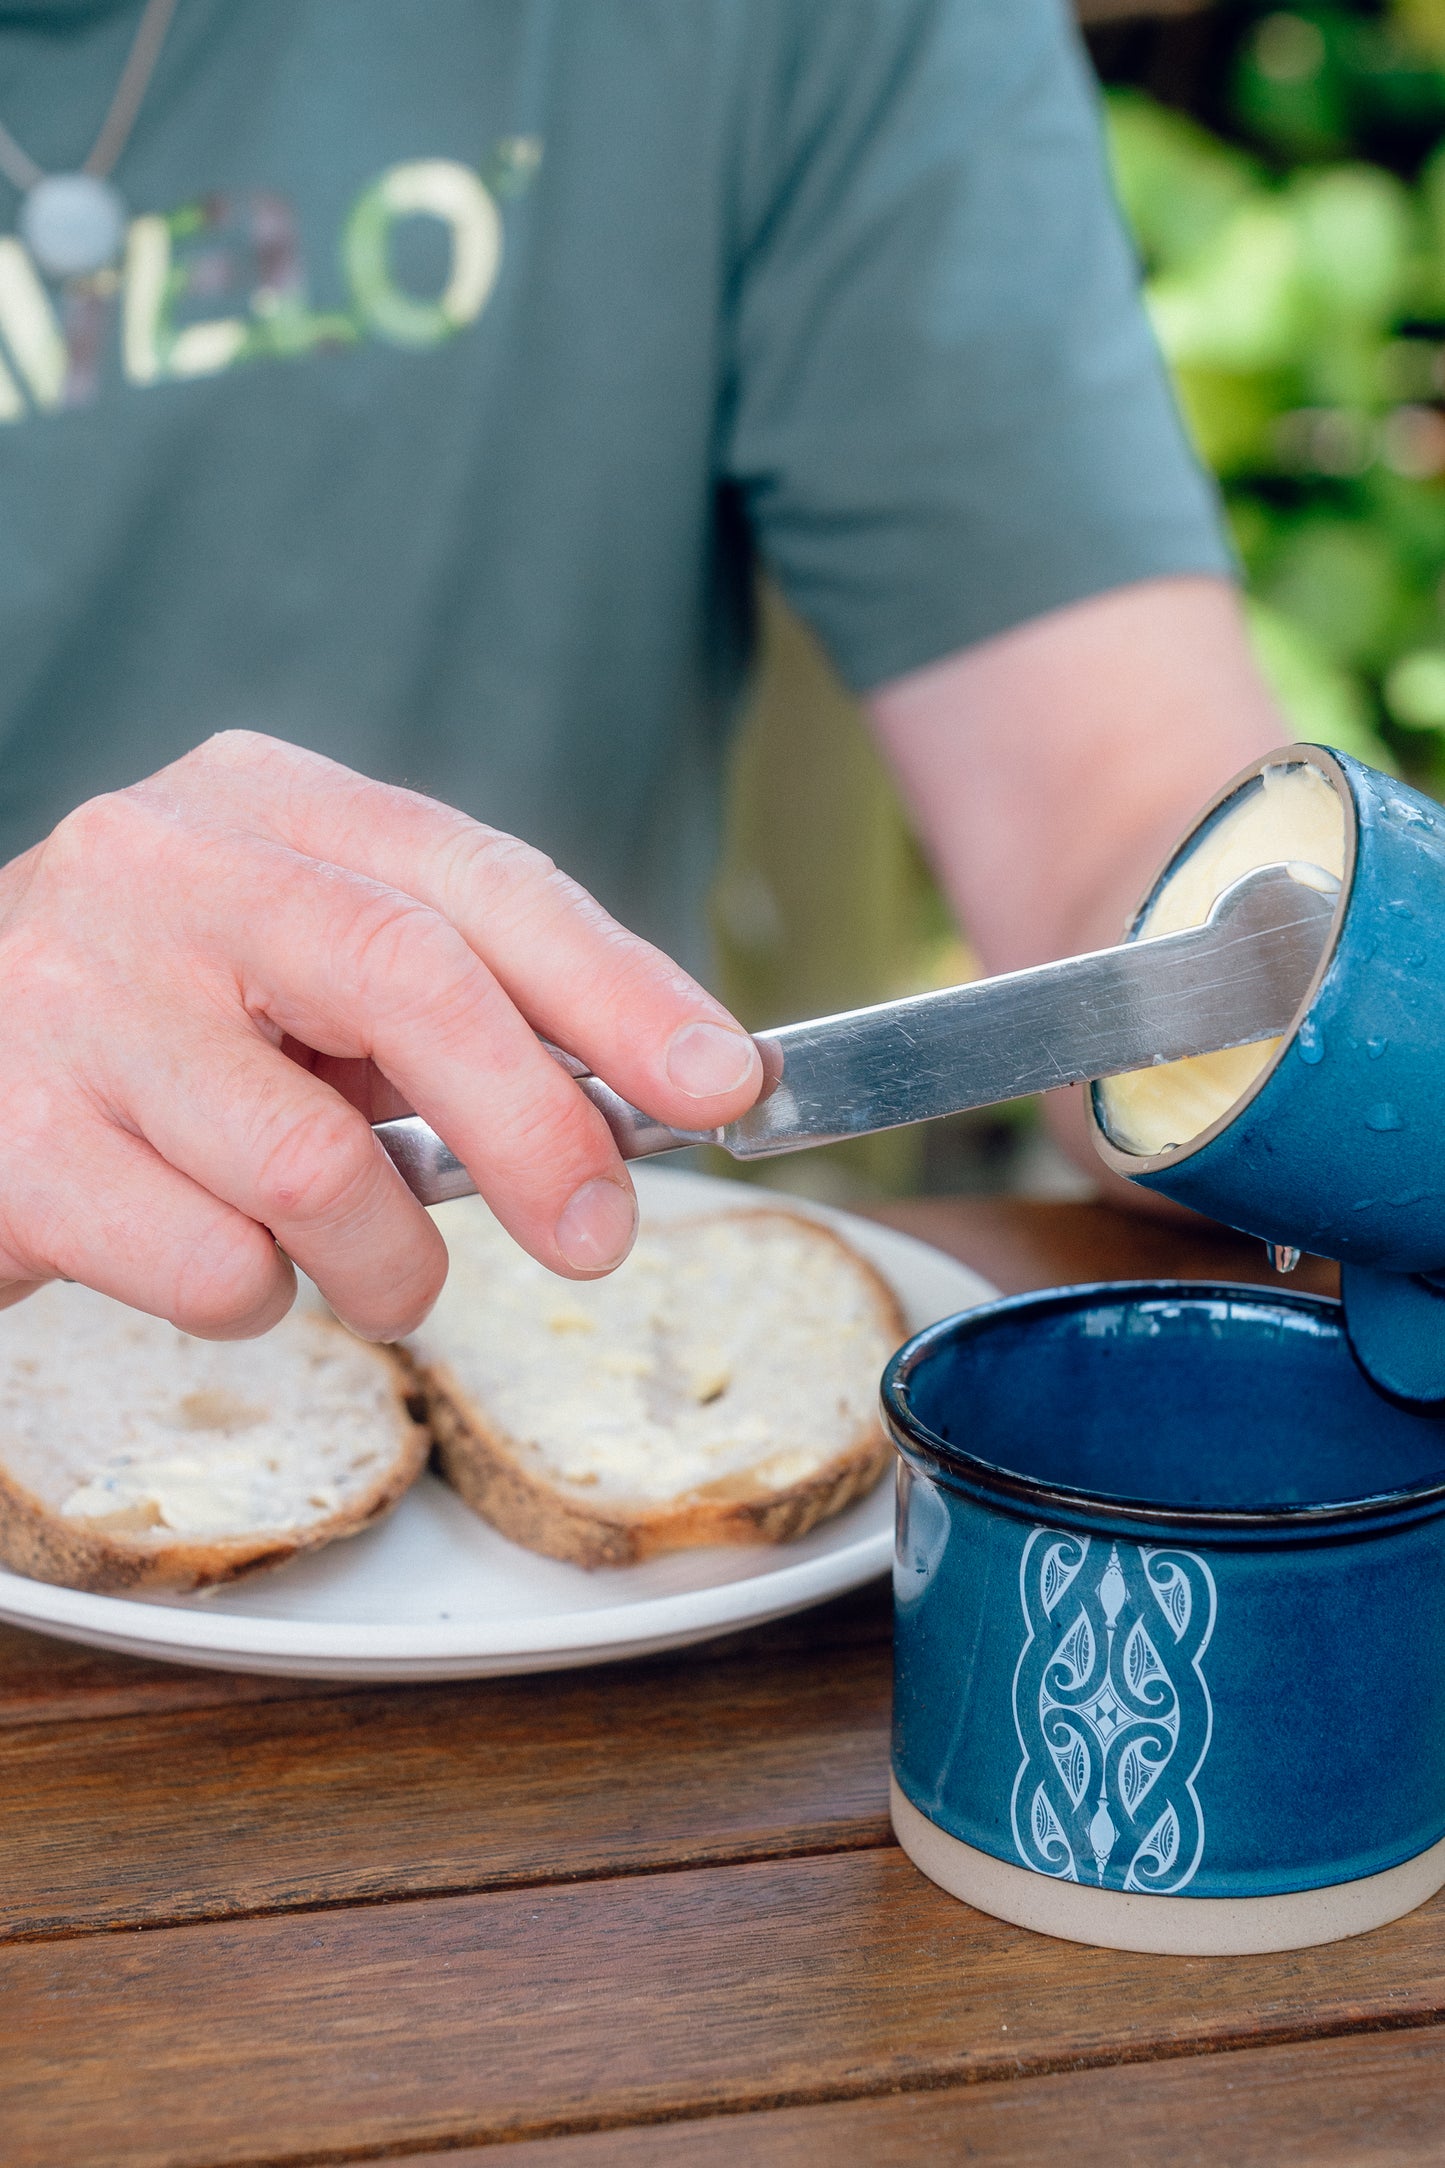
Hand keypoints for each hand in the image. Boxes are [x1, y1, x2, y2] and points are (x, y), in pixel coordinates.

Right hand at [0, 731, 763, 1339]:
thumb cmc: (165, 1037)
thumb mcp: (303, 976)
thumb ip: (448, 1009)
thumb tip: (644, 1095)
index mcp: (266, 803)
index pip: (476, 876)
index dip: (618, 983)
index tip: (724, 1078)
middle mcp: (161, 867)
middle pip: (407, 977)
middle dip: (539, 1124)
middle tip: (600, 1234)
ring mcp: (70, 993)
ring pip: (310, 1159)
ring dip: (389, 1259)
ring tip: (380, 1275)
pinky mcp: (11, 1134)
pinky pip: (210, 1262)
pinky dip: (258, 1299)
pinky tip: (220, 1260)